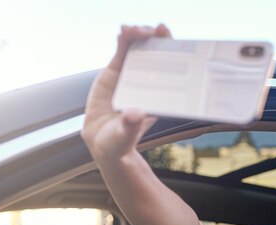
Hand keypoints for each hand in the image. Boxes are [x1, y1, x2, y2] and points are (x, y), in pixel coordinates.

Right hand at [81, 24, 171, 160]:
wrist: (103, 142)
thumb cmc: (121, 142)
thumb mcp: (126, 135)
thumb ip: (130, 126)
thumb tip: (135, 115)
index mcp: (158, 95)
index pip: (171, 67)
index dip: (172, 49)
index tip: (167, 37)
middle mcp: (148, 82)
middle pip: (156, 52)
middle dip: (155, 37)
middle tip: (149, 31)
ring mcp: (132, 75)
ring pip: (139, 48)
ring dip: (137, 35)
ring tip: (130, 30)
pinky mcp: (116, 73)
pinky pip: (121, 52)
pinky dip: (123, 40)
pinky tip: (122, 32)